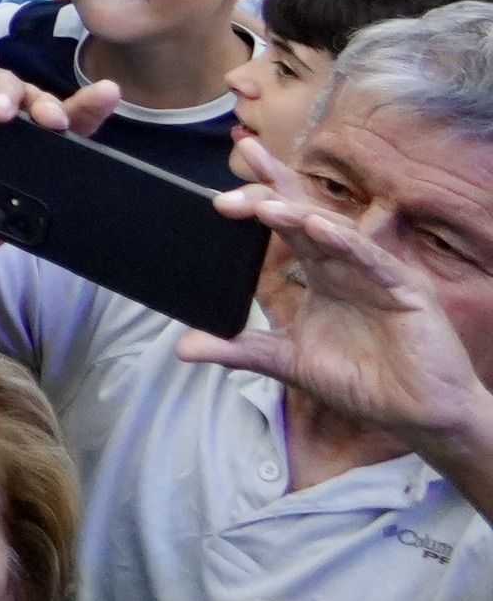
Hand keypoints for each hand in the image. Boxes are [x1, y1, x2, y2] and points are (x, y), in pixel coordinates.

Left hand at [183, 129, 492, 465]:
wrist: (417, 414)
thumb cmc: (363, 381)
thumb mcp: (289, 361)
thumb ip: (239, 349)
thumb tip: (182, 346)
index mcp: (323, 271)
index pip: (287, 224)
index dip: (260, 197)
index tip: (220, 186)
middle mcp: (348, 263)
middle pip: (306, 215)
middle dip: (271, 194)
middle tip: (230, 188)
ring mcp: (378, 272)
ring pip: (335, 231)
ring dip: (299, 216)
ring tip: (263, 206)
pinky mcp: (406, 289)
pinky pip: (373, 259)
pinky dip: (346, 243)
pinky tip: (319, 229)